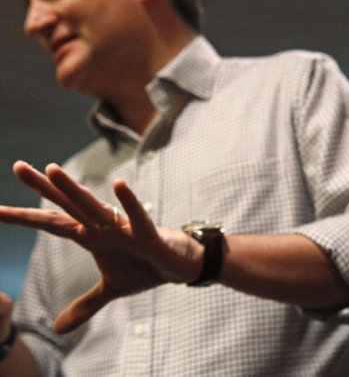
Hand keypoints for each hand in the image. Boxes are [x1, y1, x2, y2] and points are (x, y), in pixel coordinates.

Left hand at [0, 161, 204, 333]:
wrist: (181, 265)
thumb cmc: (146, 267)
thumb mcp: (111, 290)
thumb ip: (85, 304)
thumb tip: (58, 329)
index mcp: (92, 236)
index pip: (53, 224)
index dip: (25, 218)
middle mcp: (103, 227)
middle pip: (68, 206)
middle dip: (43, 188)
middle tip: (18, 167)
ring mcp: (124, 229)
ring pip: (94, 207)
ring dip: (73, 190)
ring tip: (52, 169)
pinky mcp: (148, 235)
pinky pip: (137, 218)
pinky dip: (129, 203)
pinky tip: (119, 186)